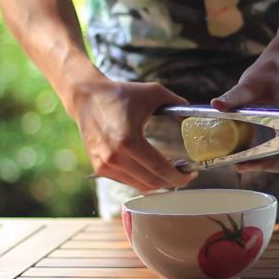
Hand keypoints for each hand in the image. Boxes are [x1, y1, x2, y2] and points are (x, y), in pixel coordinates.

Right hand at [72, 73, 195, 191]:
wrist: (86, 98)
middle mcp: (115, 157)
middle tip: (184, 175)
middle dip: (172, 182)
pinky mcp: (99, 167)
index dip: (178, 177)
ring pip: (140, 186)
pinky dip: (142, 179)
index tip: (190, 174)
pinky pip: (127, 181)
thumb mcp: (153, 92)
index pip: (160, 169)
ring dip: (158, 183)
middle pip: (152, 182)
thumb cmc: (120, 94)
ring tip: (169, 173)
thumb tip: (191, 113)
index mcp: (129, 141)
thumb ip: (176, 102)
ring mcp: (105, 164)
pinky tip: (151, 170)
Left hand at [211, 50, 278, 173]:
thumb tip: (216, 105)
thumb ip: (234, 95)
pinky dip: (272, 159)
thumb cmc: (268, 73)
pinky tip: (253, 155)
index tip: (248, 162)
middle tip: (241, 165)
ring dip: (271, 164)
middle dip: (268, 165)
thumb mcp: (249, 83)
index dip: (271, 159)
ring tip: (245, 163)